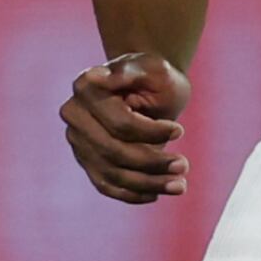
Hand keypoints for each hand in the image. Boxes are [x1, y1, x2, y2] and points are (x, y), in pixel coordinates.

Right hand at [60, 51, 190, 203]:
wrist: (151, 85)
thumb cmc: (153, 74)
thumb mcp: (151, 66)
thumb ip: (129, 71)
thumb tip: (98, 77)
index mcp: (85, 86)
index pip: (119, 123)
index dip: (151, 132)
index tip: (181, 132)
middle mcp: (75, 115)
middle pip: (114, 151)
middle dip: (152, 163)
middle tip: (185, 166)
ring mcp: (78, 140)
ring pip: (111, 173)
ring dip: (147, 183)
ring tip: (180, 186)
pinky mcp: (87, 160)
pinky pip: (106, 185)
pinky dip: (132, 194)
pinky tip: (157, 194)